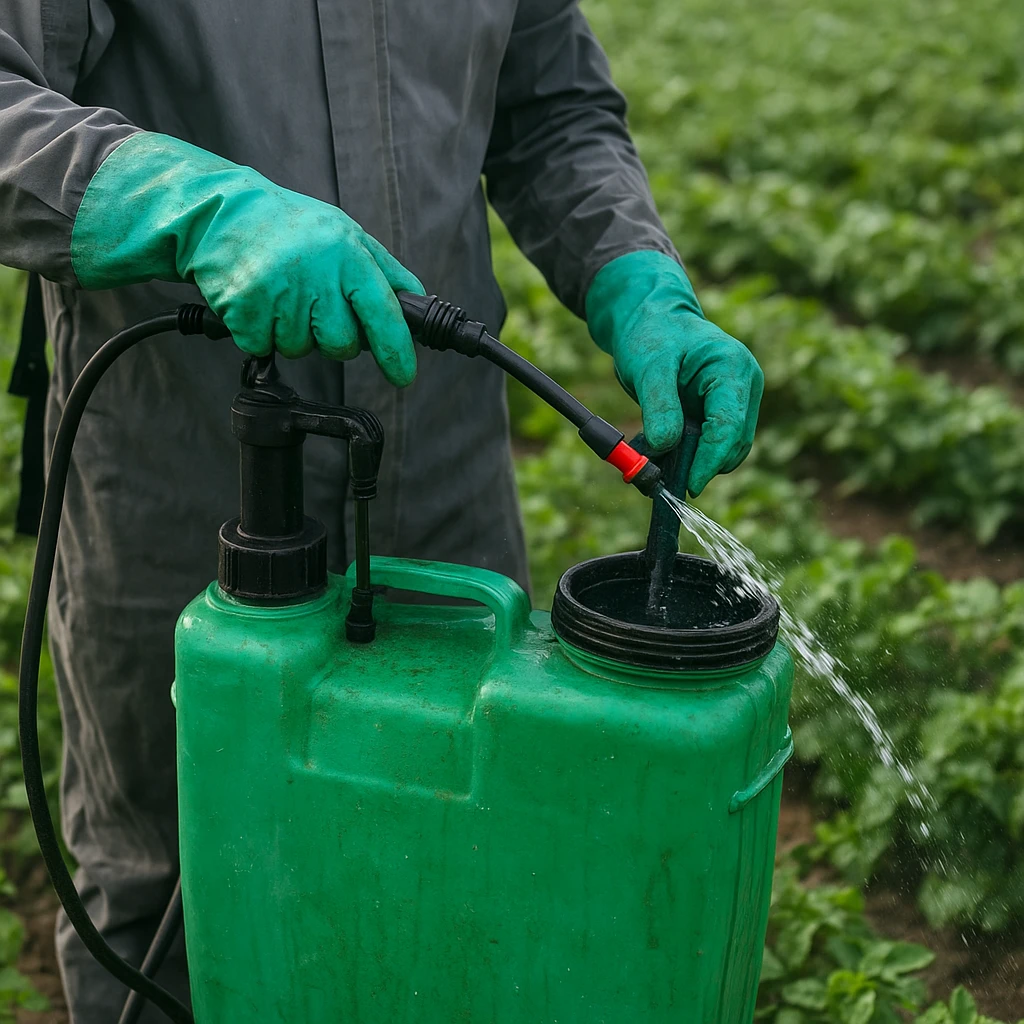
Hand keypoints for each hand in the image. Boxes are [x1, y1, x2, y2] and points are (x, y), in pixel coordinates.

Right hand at [71, 132, 422, 385]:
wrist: (218, 213)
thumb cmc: (287, 227)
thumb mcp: (343, 234)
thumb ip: (382, 270)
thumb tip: (416, 302)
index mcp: (347, 253)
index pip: (383, 312)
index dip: (396, 350)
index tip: (404, 375)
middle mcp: (316, 273)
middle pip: (341, 345)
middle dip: (329, 336)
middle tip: (311, 303)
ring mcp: (279, 293)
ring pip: (300, 349)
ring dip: (291, 331)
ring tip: (279, 292)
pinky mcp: (246, 311)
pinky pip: (264, 347)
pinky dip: (260, 332)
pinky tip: (257, 299)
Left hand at [585, 250, 762, 494]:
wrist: (652, 319)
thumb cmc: (652, 334)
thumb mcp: (649, 367)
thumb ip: (659, 407)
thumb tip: (664, 447)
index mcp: (733, 368)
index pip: (729, 427)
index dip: (710, 460)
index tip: (689, 484)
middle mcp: (744, 385)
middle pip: (734, 442)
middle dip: (704, 465)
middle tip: (668, 481)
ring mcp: (738, 399)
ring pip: (728, 448)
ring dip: (699, 463)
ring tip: (663, 466)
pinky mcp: (725, 410)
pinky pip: (715, 442)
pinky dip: (695, 455)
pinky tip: (669, 456)